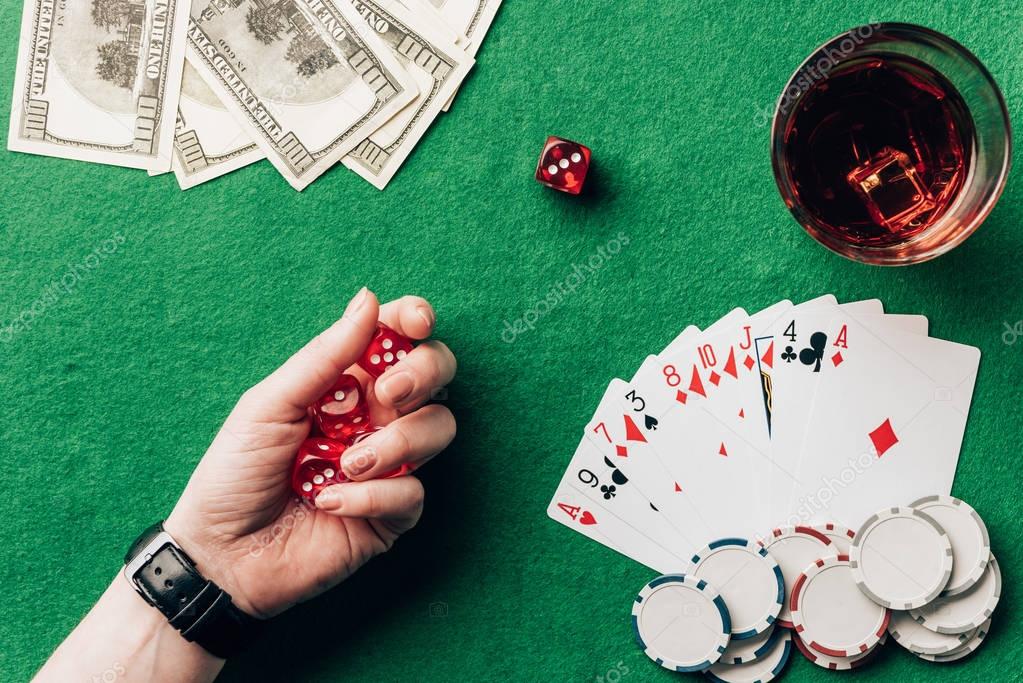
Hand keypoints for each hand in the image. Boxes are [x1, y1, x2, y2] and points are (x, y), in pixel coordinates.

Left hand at [164, 289, 455, 618]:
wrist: (221, 554)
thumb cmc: (236, 472)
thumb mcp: (271, 404)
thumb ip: (326, 356)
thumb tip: (369, 299)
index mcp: (347, 383)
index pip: (397, 338)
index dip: (415, 320)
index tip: (413, 324)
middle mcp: (376, 417)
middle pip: (438, 375)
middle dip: (424, 374)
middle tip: (387, 395)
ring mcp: (389, 464)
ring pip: (439, 429)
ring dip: (398, 443)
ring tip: (346, 465)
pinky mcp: (392, 513)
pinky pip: (414, 493)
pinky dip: (374, 495)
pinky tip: (331, 502)